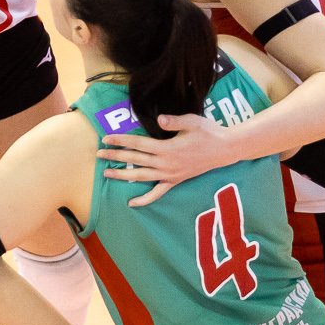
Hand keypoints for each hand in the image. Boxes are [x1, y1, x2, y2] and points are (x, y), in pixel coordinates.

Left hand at [99, 113, 236, 206]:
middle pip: (136, 160)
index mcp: (168, 148)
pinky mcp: (176, 181)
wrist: (225, 149)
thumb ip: (174, 121)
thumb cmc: (208, 132)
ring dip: (123, 176)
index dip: (121, 141)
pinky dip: (145, 200)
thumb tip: (159, 120)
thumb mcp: (192, 122)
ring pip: (142, 176)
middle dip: (116, 157)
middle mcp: (166, 164)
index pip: (138, 144)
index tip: (106, 139)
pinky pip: (158, 193)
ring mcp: (170, 175)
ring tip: (107, 173)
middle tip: (98, 154)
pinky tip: (132, 203)